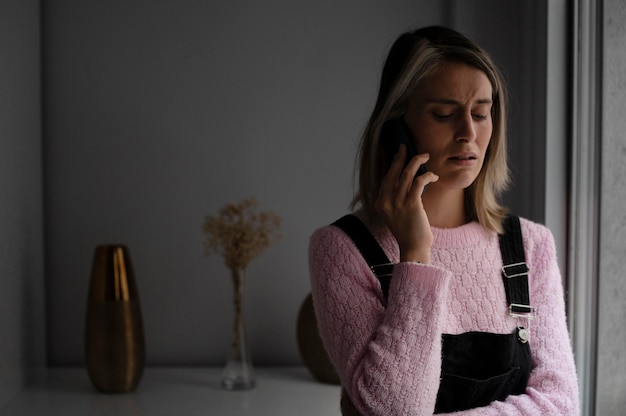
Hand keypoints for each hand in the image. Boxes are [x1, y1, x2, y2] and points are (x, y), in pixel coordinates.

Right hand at [375, 144, 438, 262]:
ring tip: (425, 156)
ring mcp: (397, 203)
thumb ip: (396, 199)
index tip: (399, 155)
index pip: (385, 179)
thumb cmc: (409, 232)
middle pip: (392, 173)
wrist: (414, 248)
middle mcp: (385, 202)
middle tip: (405, 147)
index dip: (392, 166)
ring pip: (406, 174)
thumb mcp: (396, 215)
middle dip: (400, 157)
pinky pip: (418, 182)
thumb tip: (407, 181)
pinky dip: (427, 176)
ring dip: (416, 162)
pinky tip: (433, 176)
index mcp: (380, 204)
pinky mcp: (411, 204)